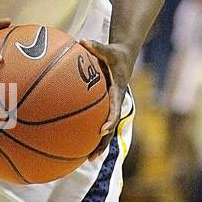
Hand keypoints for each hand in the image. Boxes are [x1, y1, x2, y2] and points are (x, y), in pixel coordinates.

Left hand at [78, 39, 131, 158]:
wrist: (125, 58)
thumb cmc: (115, 54)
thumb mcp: (109, 49)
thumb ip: (96, 47)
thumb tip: (82, 40)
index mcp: (117, 92)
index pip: (114, 109)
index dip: (109, 120)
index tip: (102, 129)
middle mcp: (114, 104)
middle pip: (110, 128)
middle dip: (101, 143)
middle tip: (91, 157)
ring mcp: (110, 108)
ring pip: (105, 131)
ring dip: (97, 145)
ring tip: (85, 160)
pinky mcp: (104, 108)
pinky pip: (96, 123)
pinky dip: (89, 133)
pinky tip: (76, 144)